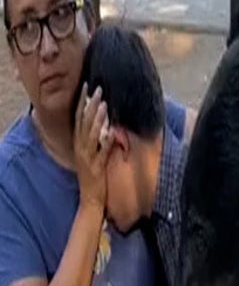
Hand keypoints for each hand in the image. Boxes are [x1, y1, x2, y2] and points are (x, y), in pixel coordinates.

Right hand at [74, 86, 111, 210]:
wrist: (91, 199)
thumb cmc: (94, 176)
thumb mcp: (93, 154)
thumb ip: (96, 140)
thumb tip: (105, 125)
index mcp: (79, 143)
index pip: (79, 118)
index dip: (82, 102)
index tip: (87, 86)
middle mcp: (80, 148)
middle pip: (84, 122)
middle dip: (90, 105)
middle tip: (98, 89)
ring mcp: (87, 157)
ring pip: (91, 134)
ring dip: (97, 119)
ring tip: (104, 104)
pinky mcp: (96, 167)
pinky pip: (101, 152)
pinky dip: (106, 142)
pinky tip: (112, 132)